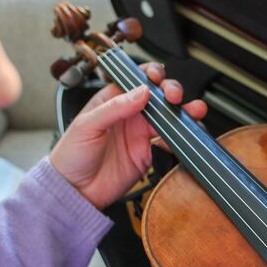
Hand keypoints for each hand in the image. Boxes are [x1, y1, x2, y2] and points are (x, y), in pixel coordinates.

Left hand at [49, 62, 207, 208]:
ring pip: (167, 117)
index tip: (158, 79)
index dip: (151, 75)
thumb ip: (115, 107)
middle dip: (171, 91)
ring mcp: (139, 134)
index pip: (136, 80)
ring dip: (182, 113)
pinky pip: (169, 143)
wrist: (76, 191)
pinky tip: (184, 136)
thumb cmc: (71, 155)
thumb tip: (142, 92)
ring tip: (194, 111)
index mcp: (112, 100)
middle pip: (157, 96)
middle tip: (175, 97)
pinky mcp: (147, 154)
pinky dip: (180, 138)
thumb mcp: (87, 125)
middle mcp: (129, 115)